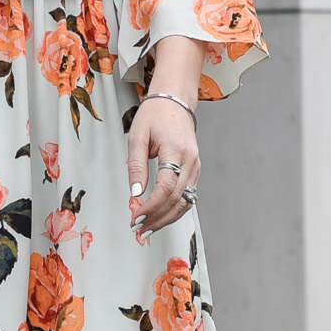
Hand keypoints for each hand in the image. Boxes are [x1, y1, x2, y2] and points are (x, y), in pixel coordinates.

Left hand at [127, 96, 199, 234]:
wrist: (174, 102)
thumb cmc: (155, 115)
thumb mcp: (137, 137)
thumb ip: (136, 165)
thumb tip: (135, 193)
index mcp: (176, 150)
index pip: (166, 187)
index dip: (152, 206)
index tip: (137, 216)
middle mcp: (191, 160)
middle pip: (177, 199)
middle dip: (157, 218)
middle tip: (138, 228)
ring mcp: (196, 167)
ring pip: (185, 202)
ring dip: (166, 219)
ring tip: (147, 228)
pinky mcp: (195, 171)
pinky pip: (188, 197)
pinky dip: (174, 210)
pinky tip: (160, 218)